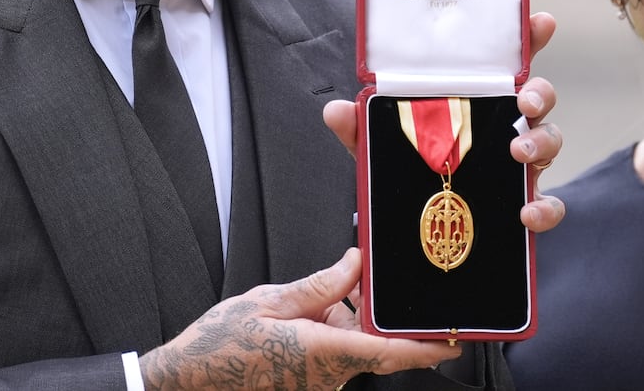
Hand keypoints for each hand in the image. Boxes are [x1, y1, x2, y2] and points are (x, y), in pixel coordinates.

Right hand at [139, 248, 459, 389]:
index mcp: (322, 352)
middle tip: (376, 281)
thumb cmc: (221, 343)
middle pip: (374, 344)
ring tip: (332, 287)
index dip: (425, 348)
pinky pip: (336, 353)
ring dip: (352, 319)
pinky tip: (315, 308)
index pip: (387, 353)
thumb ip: (320, 285)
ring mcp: (318, 382)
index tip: (455, 341)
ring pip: (355, 346)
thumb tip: (356, 264)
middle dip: (379, 313)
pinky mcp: (308, 381)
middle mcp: (327, 374)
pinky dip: (335, 329)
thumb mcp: (269, 300)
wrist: (189, 380)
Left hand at [322, 12, 566, 232]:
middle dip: (540, 92)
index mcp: (478, 98)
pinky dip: (545, 208)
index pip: (509, 60)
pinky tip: (527, 213)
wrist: (415, 219)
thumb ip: (359, 126)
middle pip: (539, 96)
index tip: (542, 22)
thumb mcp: (380, 142)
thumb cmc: (409, 164)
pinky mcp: (524, 199)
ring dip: (542, 142)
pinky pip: (549, 203)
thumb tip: (336, 110)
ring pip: (550, 140)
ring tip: (518, 153)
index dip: (529, 38)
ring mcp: (519, 161)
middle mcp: (505, 123)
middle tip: (524, 102)